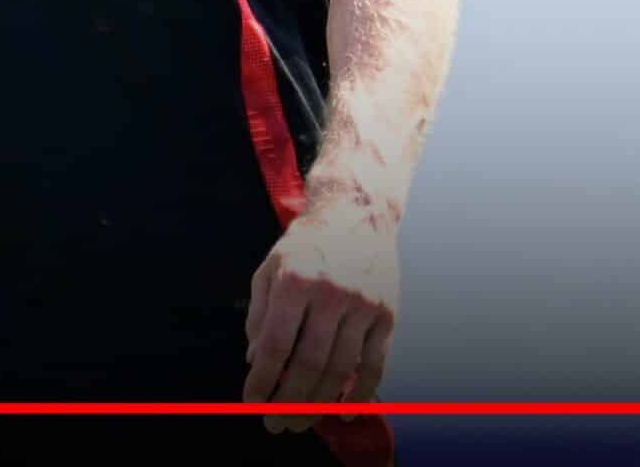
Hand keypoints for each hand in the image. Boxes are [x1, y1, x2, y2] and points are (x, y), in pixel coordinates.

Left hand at [243, 198, 399, 432]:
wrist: (356, 213)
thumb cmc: (306, 246)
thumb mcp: (269, 269)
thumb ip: (258, 315)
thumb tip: (255, 362)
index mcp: (295, 281)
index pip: (275, 346)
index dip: (262, 382)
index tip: (253, 404)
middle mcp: (331, 291)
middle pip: (308, 365)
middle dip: (288, 403)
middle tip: (276, 425)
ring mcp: (364, 303)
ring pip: (341, 369)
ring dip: (319, 405)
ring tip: (302, 422)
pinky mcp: (387, 312)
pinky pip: (375, 363)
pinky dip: (362, 394)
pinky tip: (345, 412)